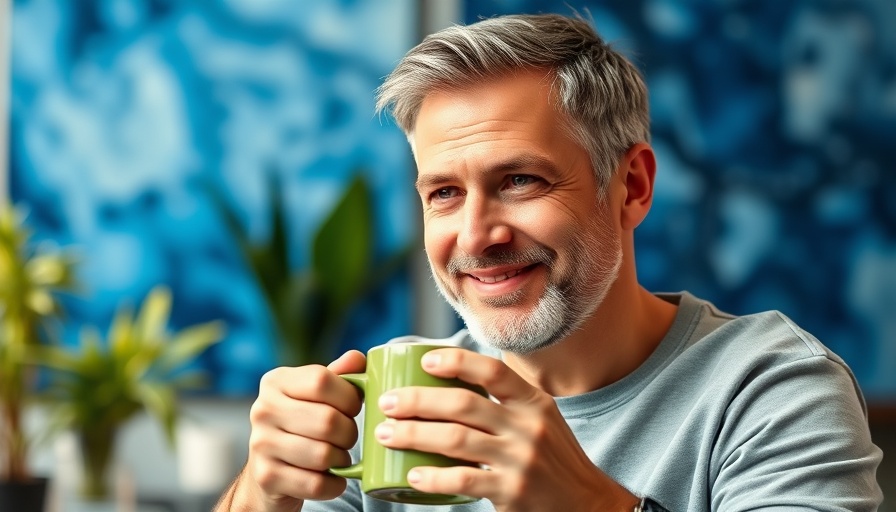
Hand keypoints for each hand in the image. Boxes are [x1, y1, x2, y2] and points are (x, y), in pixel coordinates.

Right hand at [223, 351, 364, 511]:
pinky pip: (315, 484)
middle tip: (348, 437)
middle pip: (327, 420)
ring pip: (323, 454)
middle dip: (349, 433)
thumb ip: (339, 374)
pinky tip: (333, 478)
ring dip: (342, 459)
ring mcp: (260, 444)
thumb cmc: (302, 424)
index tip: (354, 407)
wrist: (272, 470)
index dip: (349, 396)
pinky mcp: (266, 476)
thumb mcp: (316, 394)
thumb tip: (358, 359)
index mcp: (276, 381)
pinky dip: (334, 484)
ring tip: (339, 456)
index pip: (322, 380)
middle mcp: (262, 409)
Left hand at [373, 348, 637, 511]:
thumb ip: (505, 401)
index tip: (426, 360)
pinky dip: (433, 477)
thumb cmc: (552, 458)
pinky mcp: (511, 491)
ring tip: (386, 434)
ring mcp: (520, 459)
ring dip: (414, 435)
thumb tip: (450, 379)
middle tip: (387, 403)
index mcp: (533, 402)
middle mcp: (528, 426)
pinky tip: (412, 476)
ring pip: (456, 439)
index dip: (457, 361)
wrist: (588, 504)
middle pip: (463, 404)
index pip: (493, 371)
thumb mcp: (539, 420)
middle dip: (418, 401)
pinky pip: (463, 480)